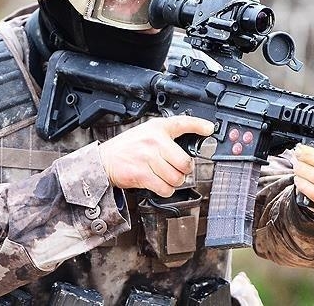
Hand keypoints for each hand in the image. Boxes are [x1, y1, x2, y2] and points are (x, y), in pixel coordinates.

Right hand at [99, 115, 213, 196]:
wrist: (104, 160)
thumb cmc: (127, 147)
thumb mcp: (147, 132)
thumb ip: (167, 135)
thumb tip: (192, 140)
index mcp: (158, 128)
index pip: (183, 123)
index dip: (200, 126)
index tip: (209, 129)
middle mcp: (154, 141)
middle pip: (185, 162)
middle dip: (185, 170)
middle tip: (180, 169)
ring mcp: (148, 158)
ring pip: (177, 177)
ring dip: (175, 181)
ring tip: (167, 177)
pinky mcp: (142, 175)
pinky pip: (165, 188)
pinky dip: (166, 190)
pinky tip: (160, 184)